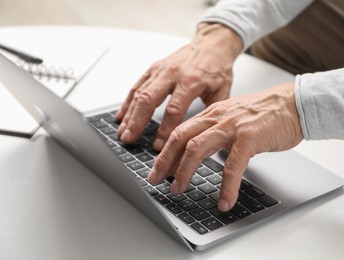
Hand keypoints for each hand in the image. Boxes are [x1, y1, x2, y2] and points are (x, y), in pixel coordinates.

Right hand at [115, 23, 242, 150]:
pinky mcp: (154, 68)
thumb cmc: (218, 68)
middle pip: (149, 100)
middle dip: (137, 122)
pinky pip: (137, 85)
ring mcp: (161, 70)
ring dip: (129, 114)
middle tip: (129, 139)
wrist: (212, 43)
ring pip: (140, 93)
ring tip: (122, 131)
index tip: (158, 146)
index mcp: (192, 81)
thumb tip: (201, 136)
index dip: (164, 130)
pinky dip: (127, 102)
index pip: (174, 110)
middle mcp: (173, 74)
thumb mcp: (222, 91)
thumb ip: (210, 113)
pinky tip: (121, 115)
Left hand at [147, 82, 302, 211]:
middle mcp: (217, 118)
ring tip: (179, 189)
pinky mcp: (249, 138)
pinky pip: (232, 166)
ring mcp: (232, 127)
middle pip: (181, 139)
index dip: (165, 151)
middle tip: (156, 180)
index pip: (181, 132)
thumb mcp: (233, 117)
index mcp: (212, 113)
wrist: (293, 104)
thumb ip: (216, 130)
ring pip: (197, 149)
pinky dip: (226, 187)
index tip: (157, 168)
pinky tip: (224, 201)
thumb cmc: (265, 113)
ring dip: (184, 172)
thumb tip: (201, 149)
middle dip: (165, 161)